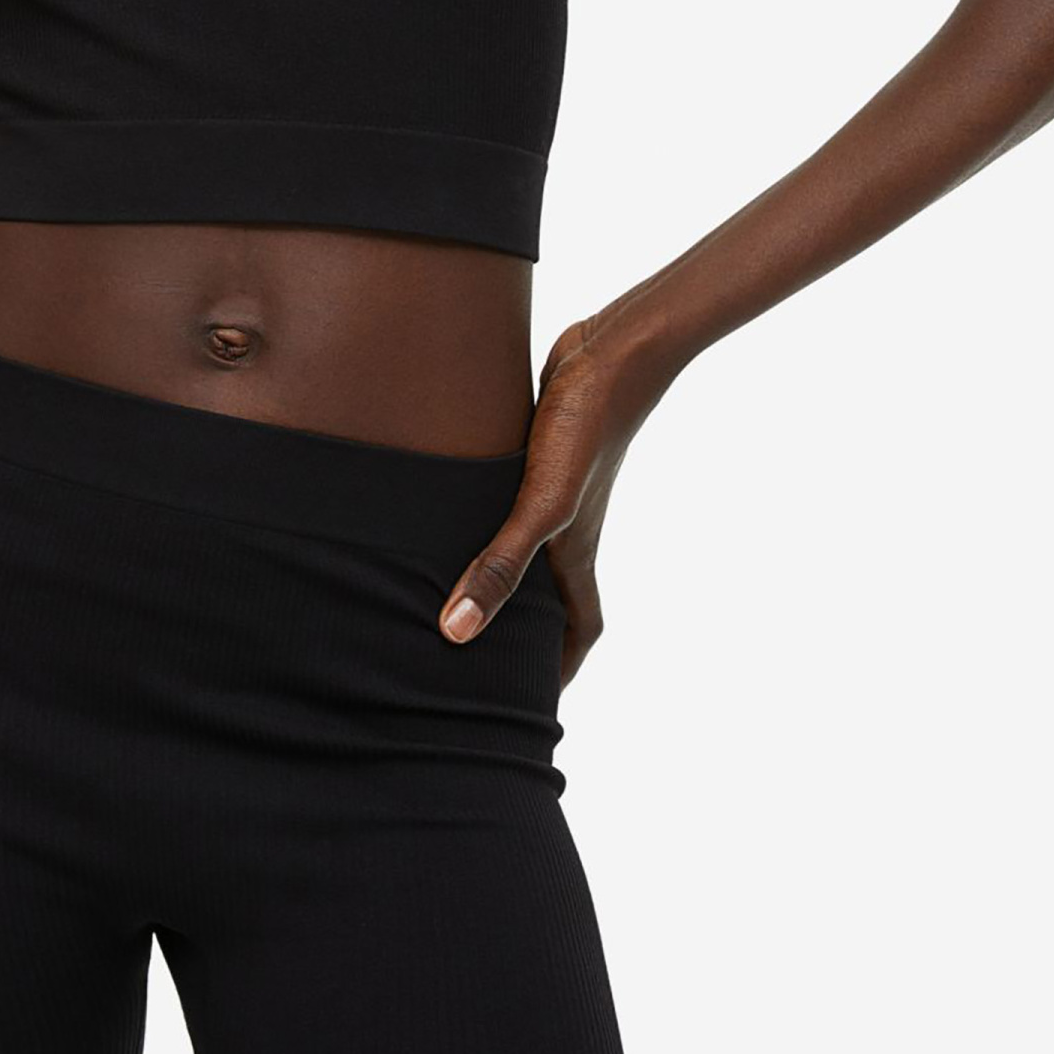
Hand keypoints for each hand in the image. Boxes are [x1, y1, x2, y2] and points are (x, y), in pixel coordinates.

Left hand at [437, 309, 676, 689]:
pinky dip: (482, 519)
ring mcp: (552, 489)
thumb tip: (457, 632)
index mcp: (576, 554)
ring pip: (524, 547)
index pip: (580, 630)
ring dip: (498, 571)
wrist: (610, 349)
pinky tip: (443, 510)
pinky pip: (504, 502)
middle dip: (520, 630)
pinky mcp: (534, 453)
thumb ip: (501, 566)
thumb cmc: (586, 428)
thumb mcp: (541, 506)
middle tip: (475, 654)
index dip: (561, 670)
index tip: (532, 705)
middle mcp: (566, 528)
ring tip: (448, 588)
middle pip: (547, 595)